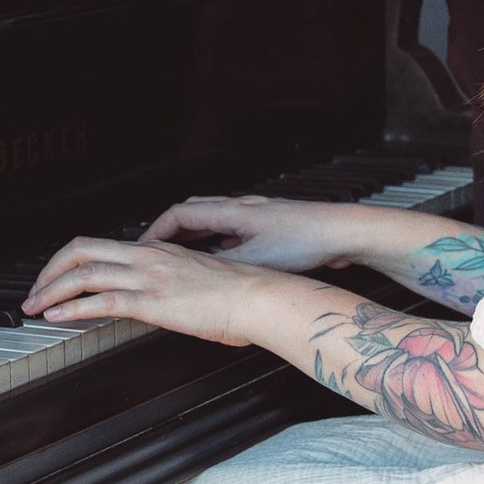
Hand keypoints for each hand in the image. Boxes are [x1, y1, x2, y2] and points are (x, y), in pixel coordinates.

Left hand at [23, 230, 288, 349]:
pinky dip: (71, 308)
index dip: (69, 261)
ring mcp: (148, 277)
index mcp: (157, 251)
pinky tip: (56, 317)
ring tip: (35, 307)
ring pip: (84, 273)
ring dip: (51, 290)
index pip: (99, 246)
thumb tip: (159, 300)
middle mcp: (147, 257)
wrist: (260, 298)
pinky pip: (101, 300)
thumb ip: (172, 285)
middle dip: (48, 270)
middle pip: (80, 250)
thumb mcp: (197, 281)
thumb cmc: (240, 294)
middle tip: (34, 291)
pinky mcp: (152, 301)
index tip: (56, 279)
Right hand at [138, 193, 411, 272]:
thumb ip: (220, 265)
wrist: (342, 232)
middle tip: (155, 249)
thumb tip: (194, 275)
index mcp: (231, 212)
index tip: (142, 246)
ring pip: (214, 221)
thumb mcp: (254, 260)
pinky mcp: (272, 226)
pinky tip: (225, 260)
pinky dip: (219, 242)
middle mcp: (241, 208)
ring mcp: (257, 215)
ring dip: (196, 236)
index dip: (156, 230)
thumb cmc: (305, 240)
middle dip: (170, 230)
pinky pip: (233, 230)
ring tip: (183, 255)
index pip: (179, 214)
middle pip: (193, 212)